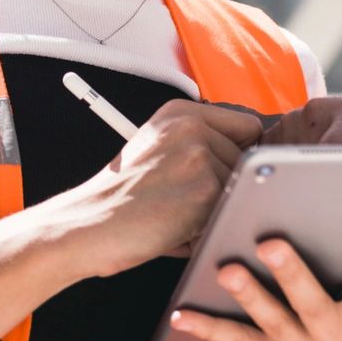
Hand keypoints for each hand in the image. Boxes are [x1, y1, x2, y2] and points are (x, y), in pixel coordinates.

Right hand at [46, 99, 262, 277]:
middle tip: (180, 202)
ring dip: (216, 209)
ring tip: (176, 215)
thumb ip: (199, 141)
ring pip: (241, 189)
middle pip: (249, 161)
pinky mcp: (205, 189)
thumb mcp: (156, 148)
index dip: (237, 156)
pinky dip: (209, 228)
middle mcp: (192, 126)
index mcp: (181, 112)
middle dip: (224, 187)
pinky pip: (230, 212)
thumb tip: (254, 155)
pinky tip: (177, 228)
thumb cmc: (120, 197)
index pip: (248, 127)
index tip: (217, 174)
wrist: (87, 225)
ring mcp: (200, 155)